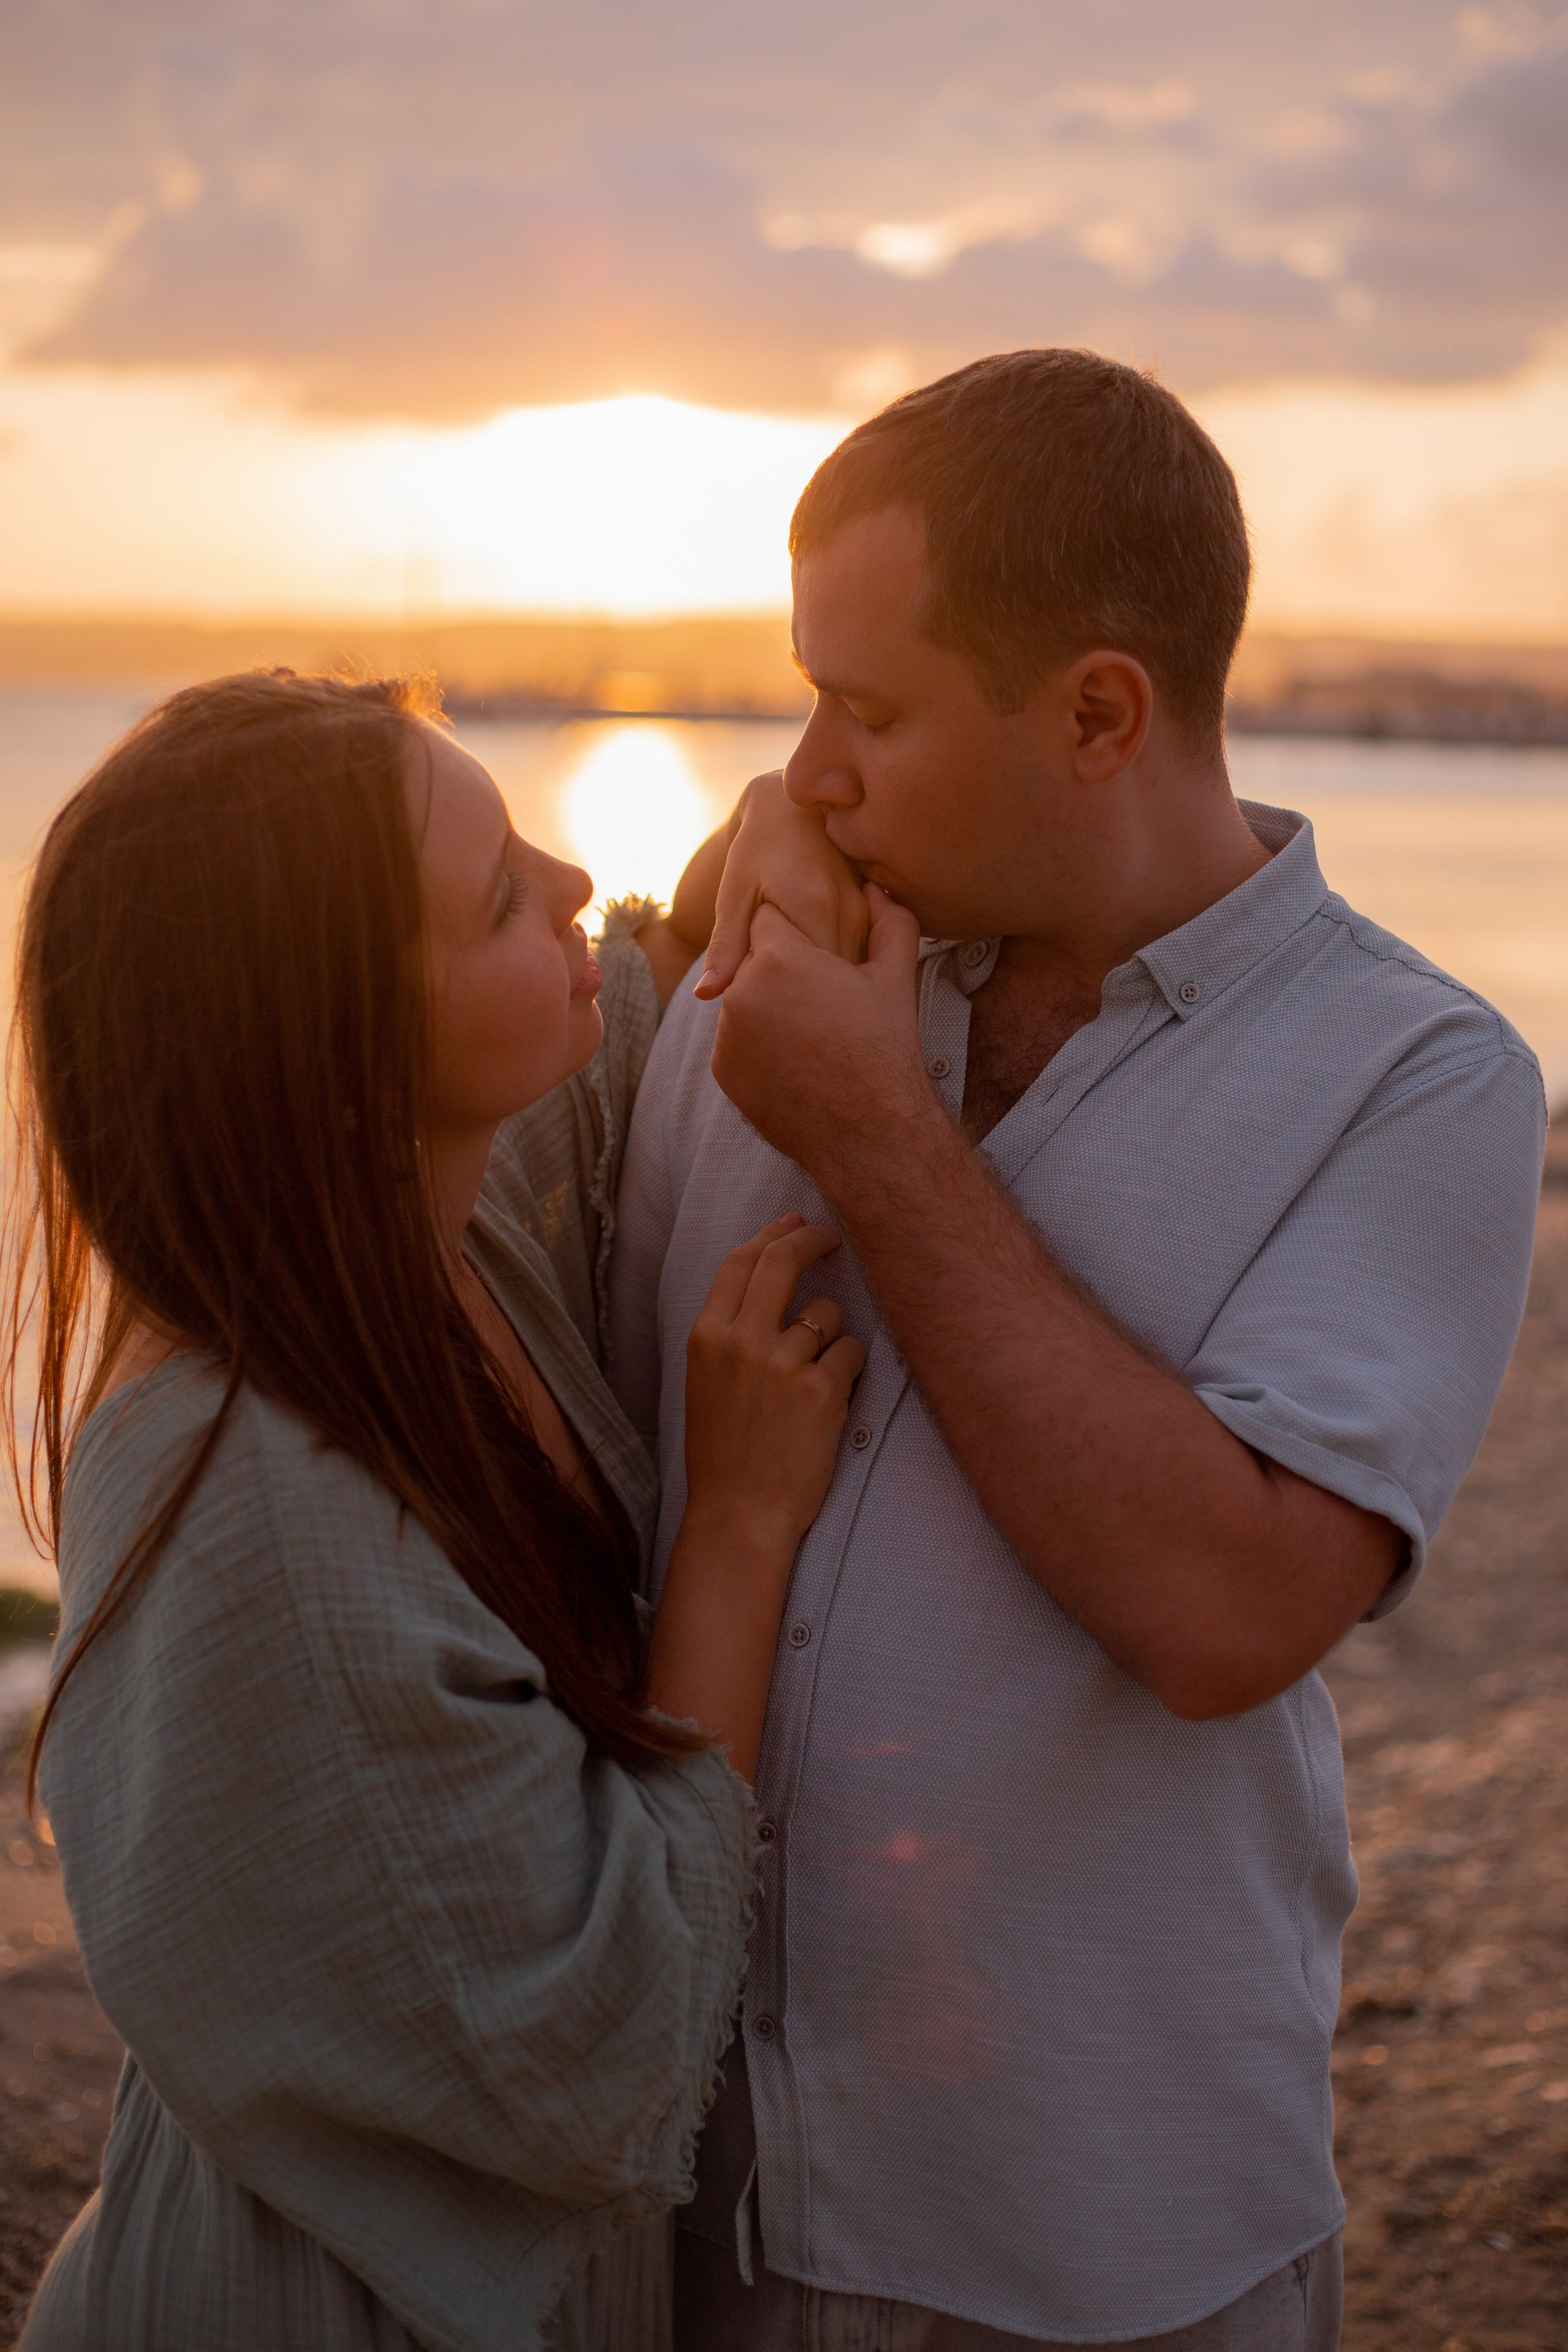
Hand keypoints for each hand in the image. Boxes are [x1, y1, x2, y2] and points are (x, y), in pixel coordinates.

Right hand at [648, 1215, 866, 1774]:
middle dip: (813, 1240)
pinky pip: (853, 1353)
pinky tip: (831, 1402)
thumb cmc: (724, 1452)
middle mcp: (742, 1341)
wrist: (739, 1513)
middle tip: (834, 1238)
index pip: (742, 1261)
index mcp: (706, 1336)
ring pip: (828, 1315)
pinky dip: (849, 1372)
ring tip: (814, 1382)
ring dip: (832, 1338)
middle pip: (783, 1261)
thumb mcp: (707, 1380)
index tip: (797, 1223)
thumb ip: (732, 1330)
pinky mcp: (822, 1390)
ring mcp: (783, 1364)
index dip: (774, 1234)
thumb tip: (768, 1275)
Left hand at [695, 772, 869, 997]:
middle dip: (804, 995)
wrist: (795, 809)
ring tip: (796, 978)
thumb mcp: (733, 895)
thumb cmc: (757, 850)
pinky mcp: (878, 913)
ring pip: (848, 974)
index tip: (759, 992)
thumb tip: (704, 994)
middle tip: (776, 989)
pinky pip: (860, 959)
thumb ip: (725, 947)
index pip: (803, 981)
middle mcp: (849, 912)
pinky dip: (837, 971)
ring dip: (824, 985)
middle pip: (830, 982)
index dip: (780, 997)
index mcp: (813, 908)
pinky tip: (816, 966)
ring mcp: (868, 913)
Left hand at [710, 884, 933, 1193]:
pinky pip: (738, 1040)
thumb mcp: (895, 979)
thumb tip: (877, 887)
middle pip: (754, 960)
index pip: (770, 917)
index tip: (818, 954)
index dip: (797, 932)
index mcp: (781, 958)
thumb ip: (890, 922)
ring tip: (813, 1034)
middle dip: (782, 970)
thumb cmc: (884, 1049)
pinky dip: (759, 1043)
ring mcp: (727, 1033)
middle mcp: (742, 991)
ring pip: (745, 1000)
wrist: (866, 1133)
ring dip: (768, 1006)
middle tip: (822, 999)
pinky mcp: (722, 1068)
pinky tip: (797, 1059)